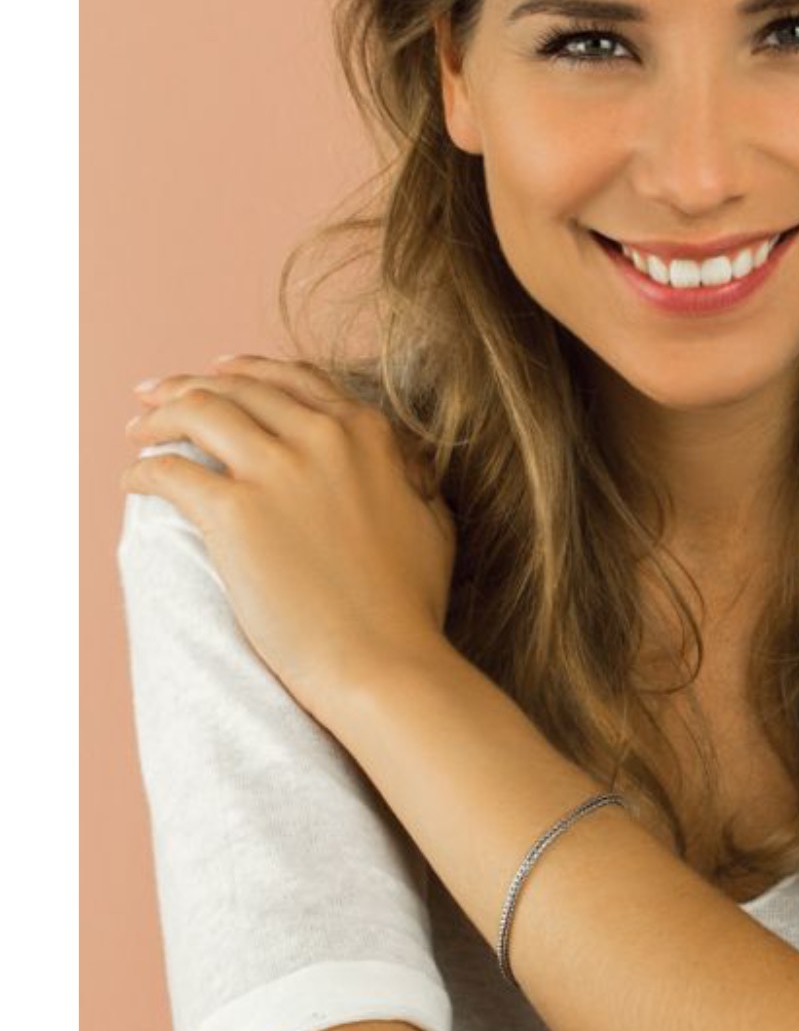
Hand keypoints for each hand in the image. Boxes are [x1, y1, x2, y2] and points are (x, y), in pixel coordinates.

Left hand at [121, 355, 456, 726]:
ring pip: (197, 411)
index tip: (216, 372)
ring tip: (138, 431)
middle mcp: (322, 437)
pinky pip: (169, 471)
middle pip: (238, 388)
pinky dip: (143, 471)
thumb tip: (405, 465)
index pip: (295, 379)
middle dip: (189, 385)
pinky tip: (134, 482)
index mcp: (367, 434)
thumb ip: (411, 477)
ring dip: (158, 416)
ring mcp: (277, 471)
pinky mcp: (233, 513)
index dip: (248, 370)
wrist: (385, 660)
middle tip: (155, 395)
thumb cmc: (412, 604)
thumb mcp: (432, 520)